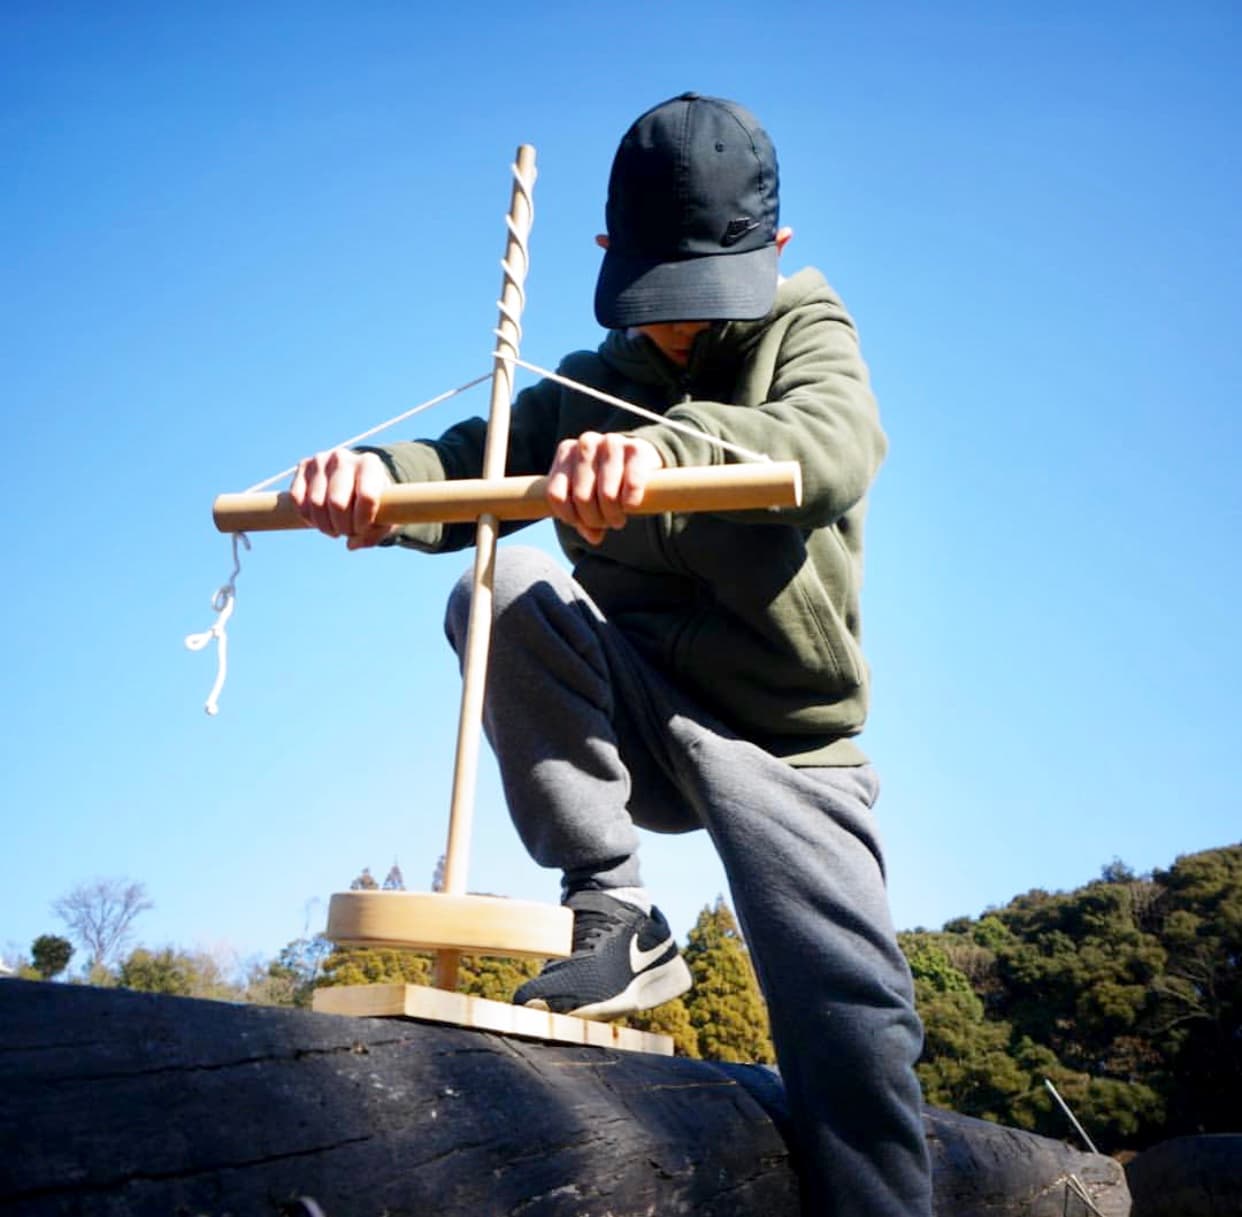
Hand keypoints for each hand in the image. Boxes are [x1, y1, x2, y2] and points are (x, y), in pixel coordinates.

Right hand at [289, 448, 395, 549]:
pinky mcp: (303, 466)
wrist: (355, 476)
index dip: (363, 521)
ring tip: (335, 529)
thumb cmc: (372, 499)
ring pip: (316, 504)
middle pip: (337, 503)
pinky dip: (308, 517)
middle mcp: (344, 458)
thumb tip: (351, 544)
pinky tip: (319, 520)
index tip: (362, 529)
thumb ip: (374, 534)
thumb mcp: (384, 516)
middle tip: (347, 532)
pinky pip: (298, 500)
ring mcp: (321, 460)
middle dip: (343, 527)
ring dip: (325, 526)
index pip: (366, 497)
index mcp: (370, 464)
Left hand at [545, 432, 663, 544]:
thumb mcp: (587, 496)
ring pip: (606, 495)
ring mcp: (611, 442)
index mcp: (566, 451)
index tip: (581, 523)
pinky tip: (631, 507)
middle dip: (595, 519)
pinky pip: (631, 486)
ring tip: (618, 519)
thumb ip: (582, 518)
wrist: (637, 457)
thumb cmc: (605, 480)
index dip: (569, 517)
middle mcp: (586, 443)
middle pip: (582, 498)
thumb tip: (594, 536)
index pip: (556, 495)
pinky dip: (631, 503)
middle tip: (605, 523)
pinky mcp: (636, 449)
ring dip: (613, 515)